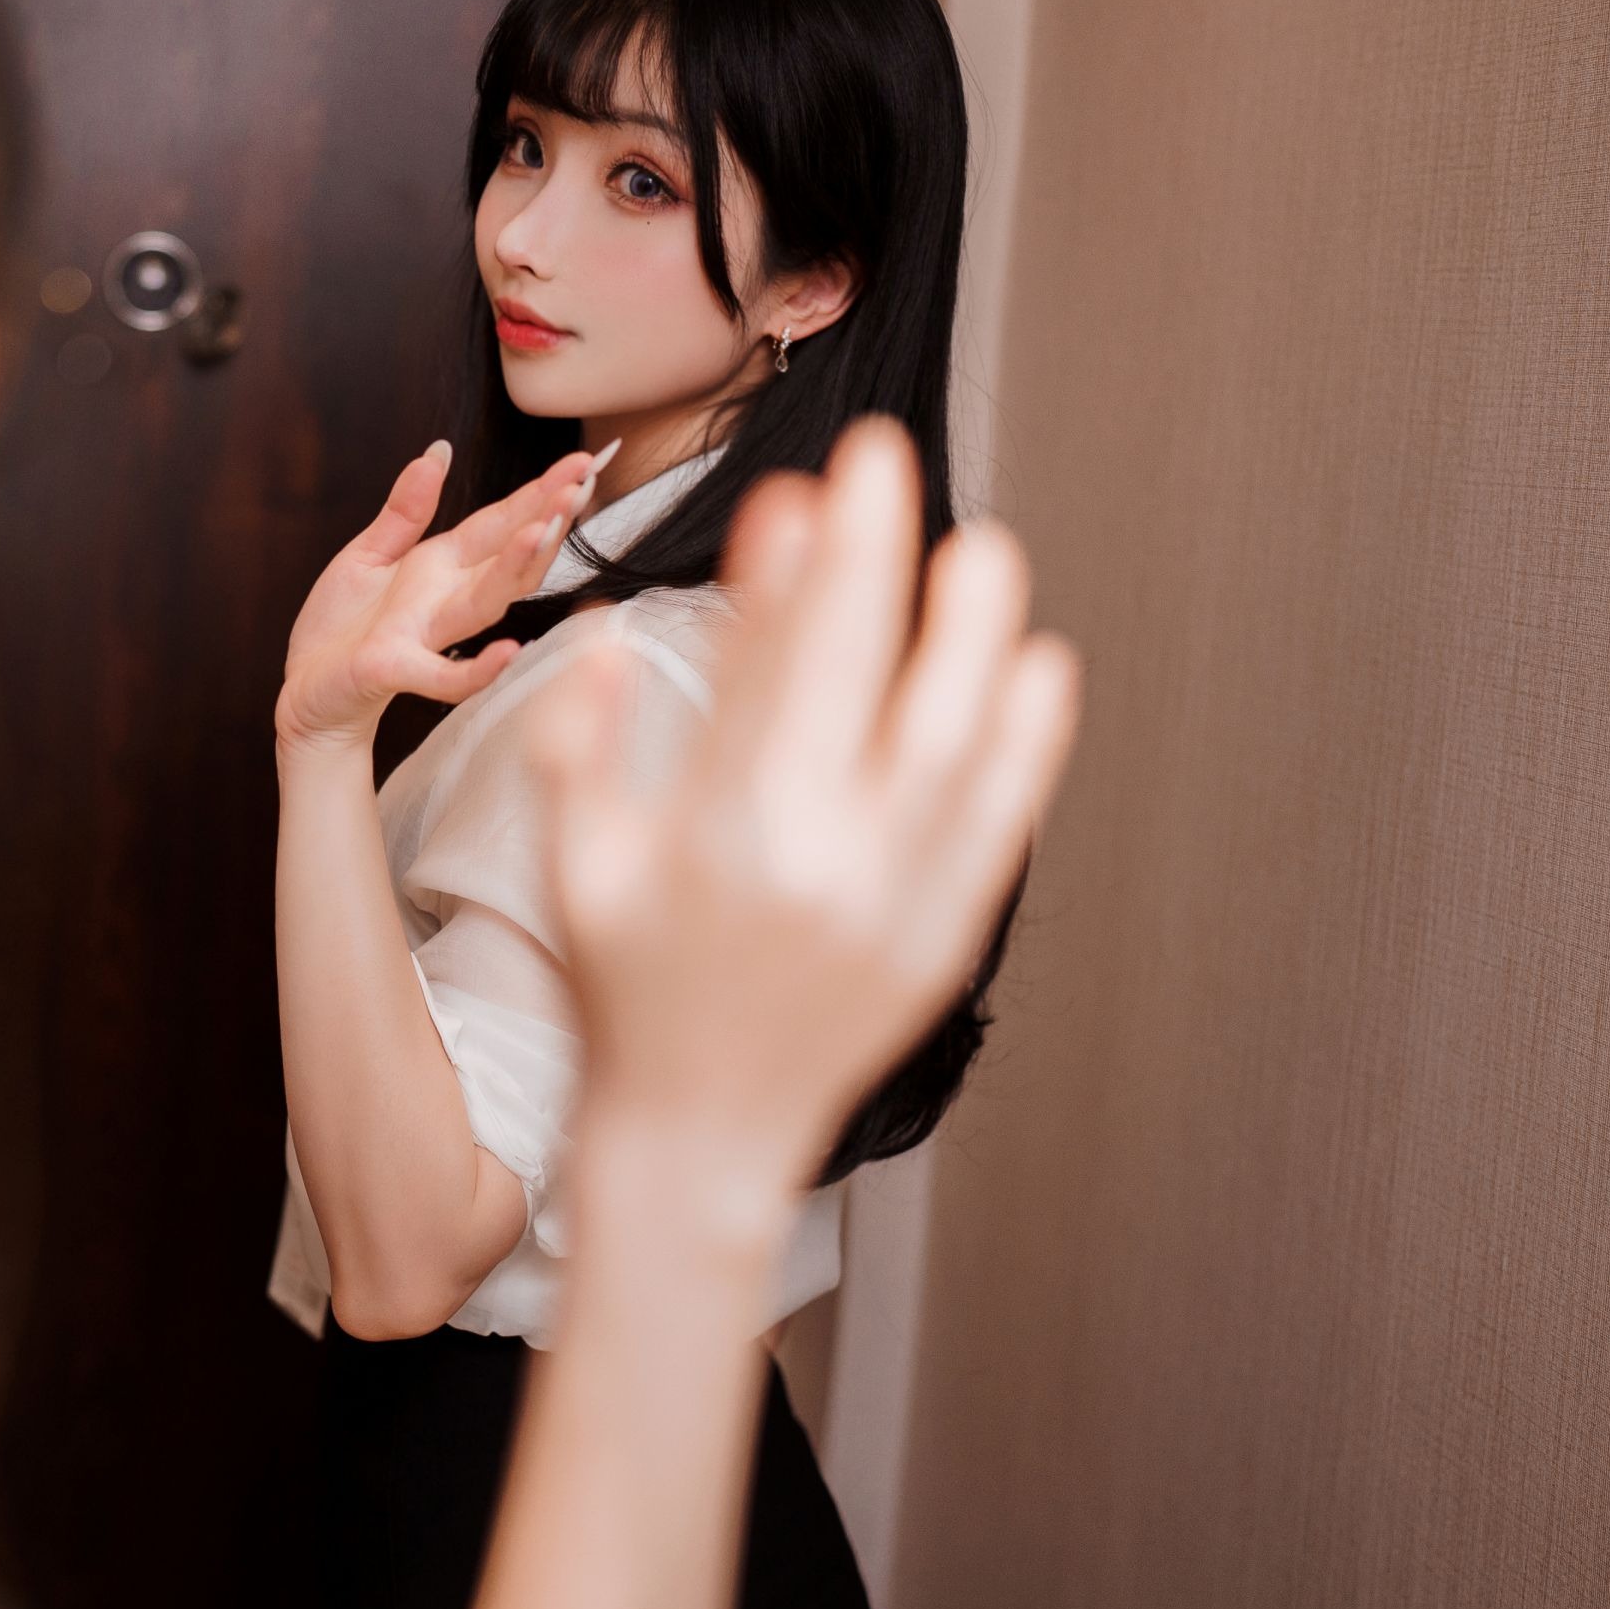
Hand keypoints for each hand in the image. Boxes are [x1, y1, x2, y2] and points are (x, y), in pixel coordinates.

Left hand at [274, 440, 608, 761]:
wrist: (306, 691)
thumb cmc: (342, 626)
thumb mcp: (370, 553)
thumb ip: (407, 508)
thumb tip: (440, 450)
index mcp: (440, 565)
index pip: (500, 523)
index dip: (539, 491)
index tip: (583, 460)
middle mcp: (444, 599)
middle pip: (507, 557)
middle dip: (545, 519)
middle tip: (582, 482)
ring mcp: (424, 635)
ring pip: (484, 602)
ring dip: (517, 568)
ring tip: (546, 529)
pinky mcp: (393, 668)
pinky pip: (443, 675)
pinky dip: (476, 667)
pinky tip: (508, 650)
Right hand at [530, 417, 1079, 1188]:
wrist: (699, 1138)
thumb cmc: (627, 996)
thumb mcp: (573, 868)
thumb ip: (580, 747)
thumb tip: (608, 638)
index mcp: (726, 829)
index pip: (788, 655)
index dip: (815, 552)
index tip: (826, 476)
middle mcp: (825, 857)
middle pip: (883, 671)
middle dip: (892, 555)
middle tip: (897, 470)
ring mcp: (899, 898)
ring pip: (966, 736)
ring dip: (980, 633)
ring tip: (984, 554)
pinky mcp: (946, 934)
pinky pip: (1003, 818)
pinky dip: (1027, 741)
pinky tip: (1036, 671)